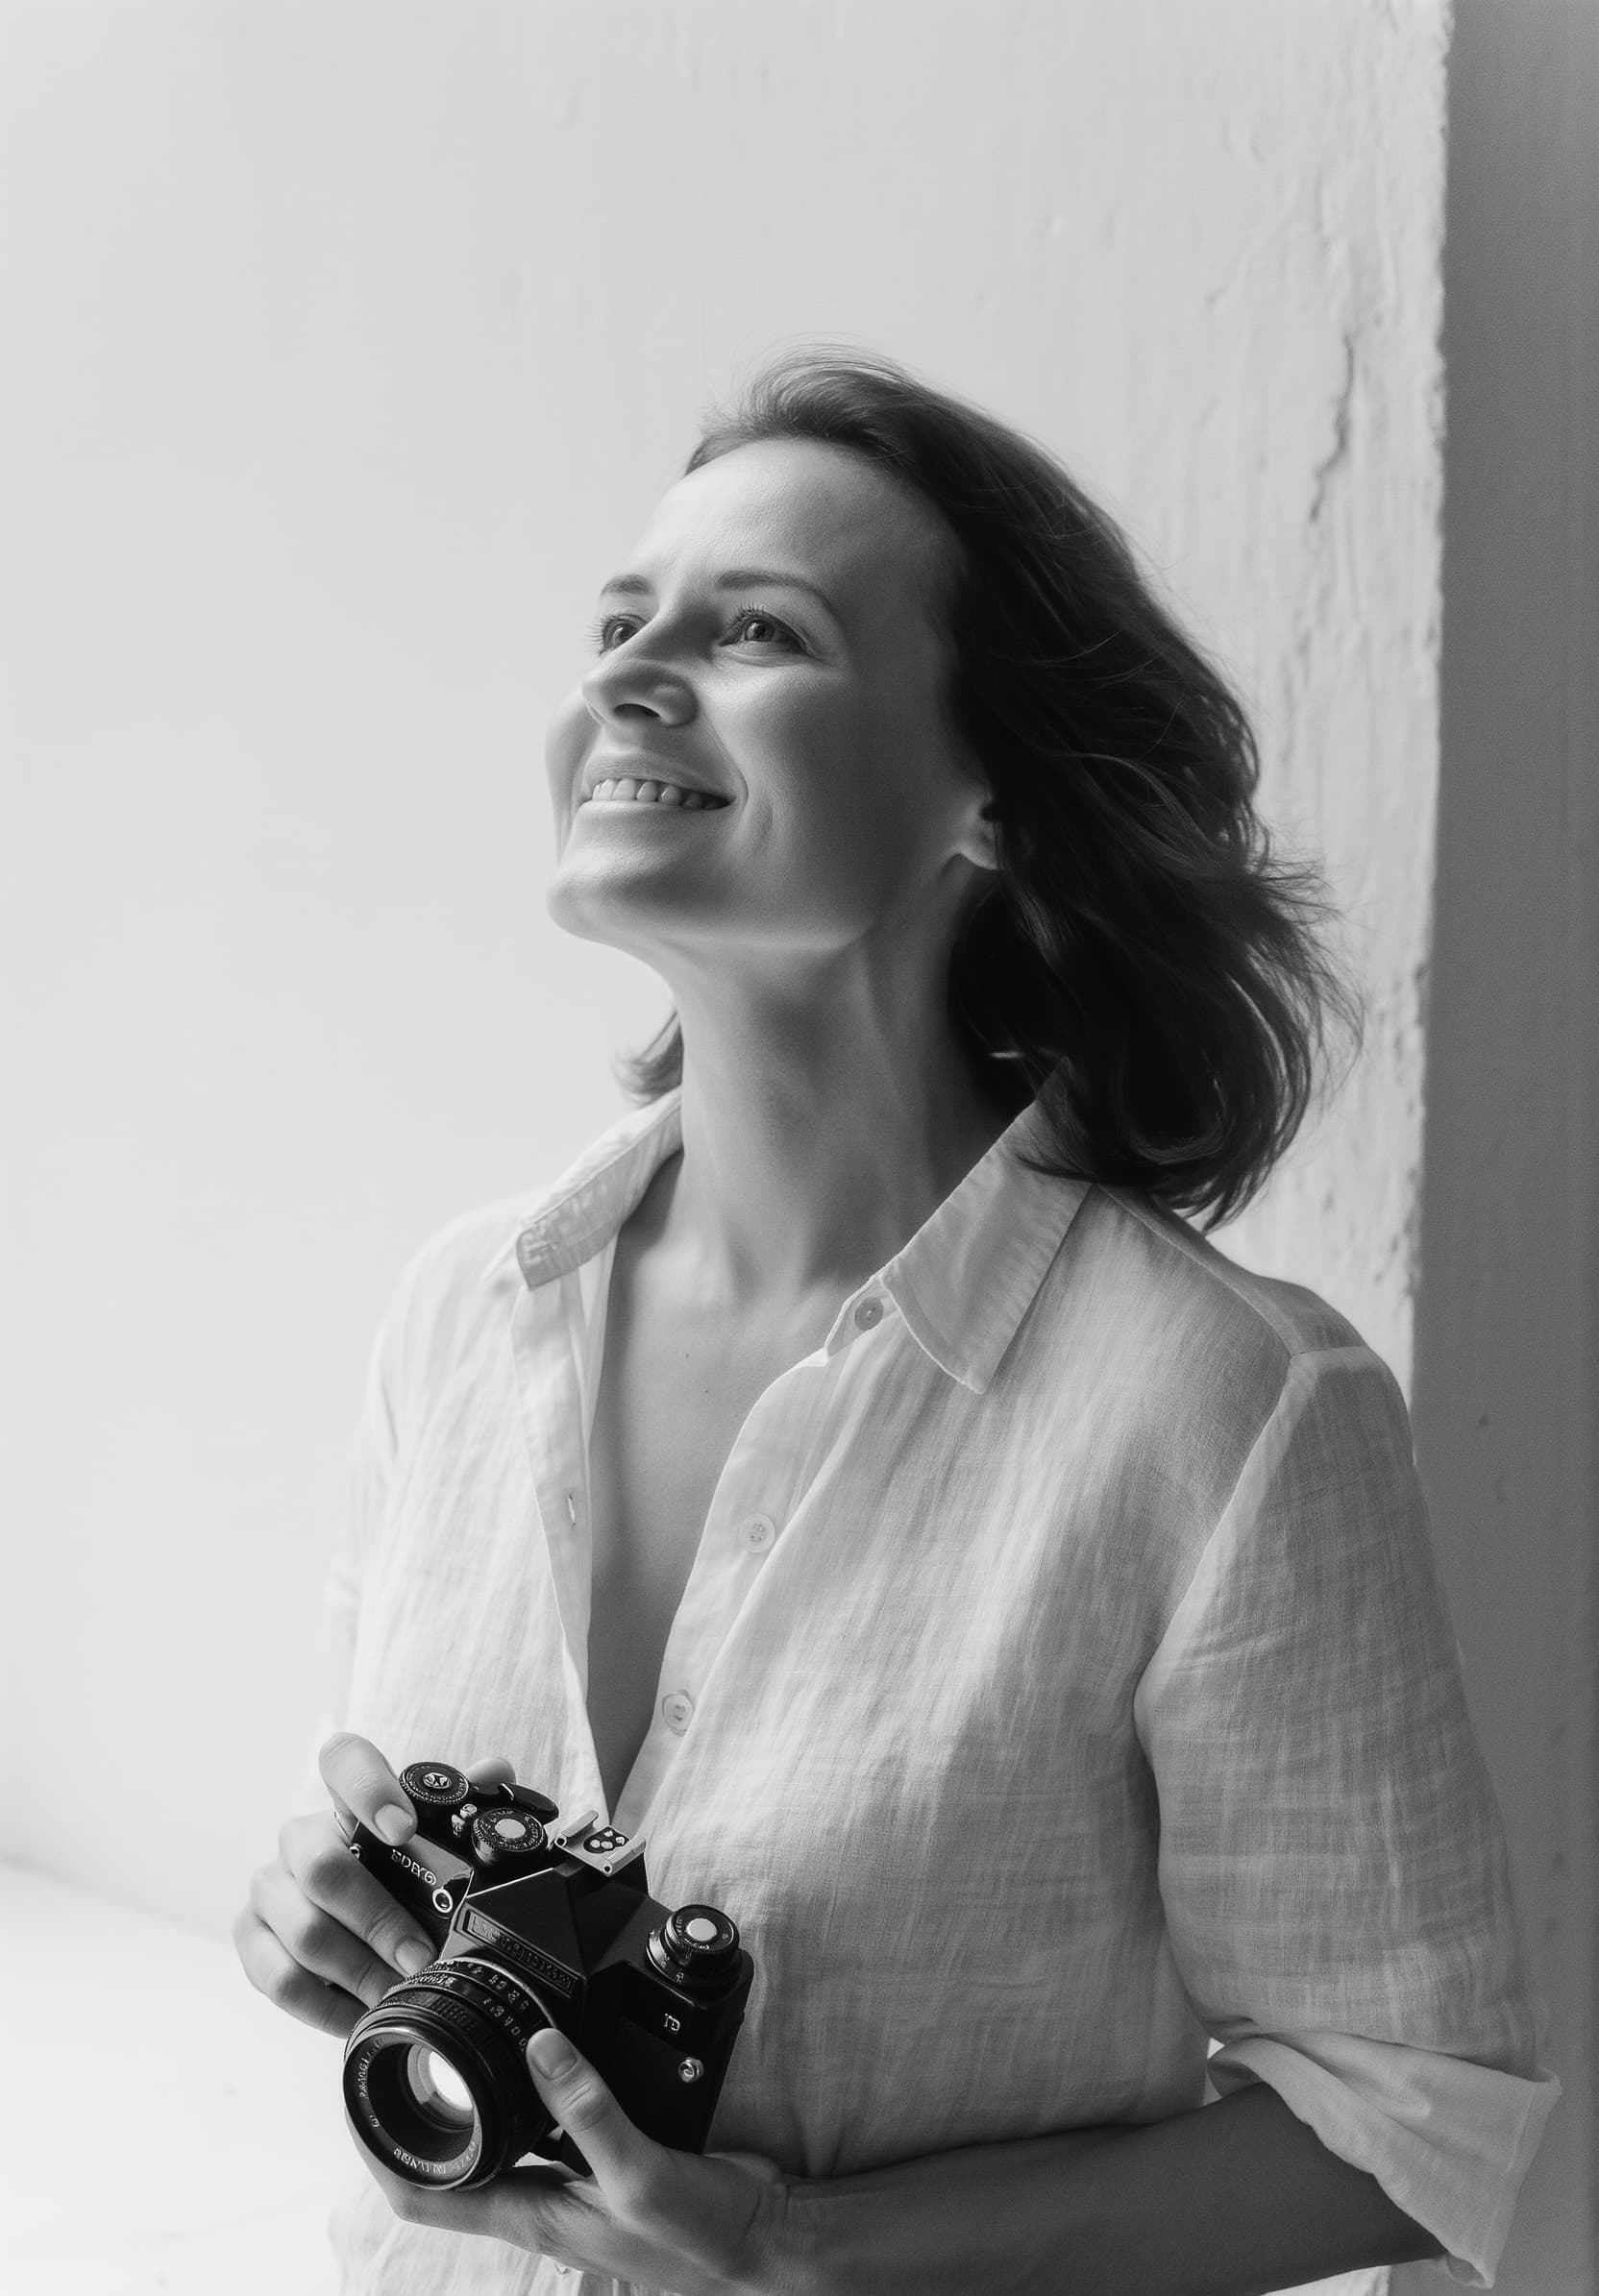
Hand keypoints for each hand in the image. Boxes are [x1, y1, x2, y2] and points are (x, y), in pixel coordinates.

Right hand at [233, 1732, 514, 2037]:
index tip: (404, 1828)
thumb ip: (460, 1804)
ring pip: (304, 1931)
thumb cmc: (394, 1871)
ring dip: (358, 1970)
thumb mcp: (430, 1840)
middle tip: (419, 1954)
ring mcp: (269, 1886)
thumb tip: (492, 1773)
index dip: (369, 1789)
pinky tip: (361, 2013)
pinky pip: (280, 1978)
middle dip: (378, 1919)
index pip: (344, 1761)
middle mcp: (300, 1838)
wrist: (345, 1918)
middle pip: (322, 1868)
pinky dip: (327, 2005)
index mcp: (346, 1799)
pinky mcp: (251, 1936)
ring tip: (397, 1991)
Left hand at [355, 2028, 804, 2295]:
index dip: (380, 2155)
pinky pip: (552, 2123)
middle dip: (413, 2118)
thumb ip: (589, 2110)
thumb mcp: (643, 2172)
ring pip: (498, 2144)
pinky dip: (533, 2091)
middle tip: (394, 2054)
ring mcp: (574, 2184)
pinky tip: (544, 2055)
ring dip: (468, 2103)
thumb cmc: (703, 2236)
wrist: (766, 2245)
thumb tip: (536, 2045)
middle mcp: (544, 2201)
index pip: (425, 2196)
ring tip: (449, 2045)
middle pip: (451, 2168)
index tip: (355, 2102)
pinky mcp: (609, 2159)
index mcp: (535, 2213)